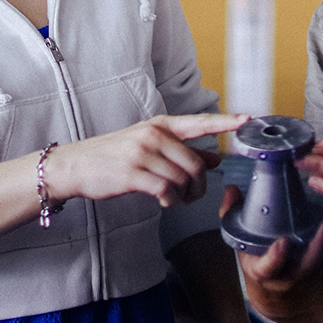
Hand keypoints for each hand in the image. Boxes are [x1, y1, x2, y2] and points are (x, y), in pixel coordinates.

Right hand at [49, 113, 246, 207]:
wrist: (74, 165)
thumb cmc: (113, 156)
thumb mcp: (149, 146)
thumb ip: (183, 151)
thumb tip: (216, 157)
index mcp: (160, 125)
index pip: (200, 122)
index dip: (226, 122)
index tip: (248, 120)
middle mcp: (153, 135)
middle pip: (196, 163)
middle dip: (201, 186)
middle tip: (193, 196)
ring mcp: (142, 153)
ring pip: (183, 179)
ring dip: (185, 196)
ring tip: (176, 199)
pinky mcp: (133, 173)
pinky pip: (166, 191)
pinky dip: (170, 201)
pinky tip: (163, 201)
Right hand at [219, 185, 322, 322]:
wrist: (275, 290)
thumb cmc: (255, 257)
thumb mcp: (239, 239)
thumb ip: (232, 214)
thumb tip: (231, 189)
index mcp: (262, 270)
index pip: (268, 267)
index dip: (275, 257)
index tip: (283, 243)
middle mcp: (286, 274)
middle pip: (305, 265)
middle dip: (317, 247)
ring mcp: (305, 271)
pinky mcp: (320, 264)